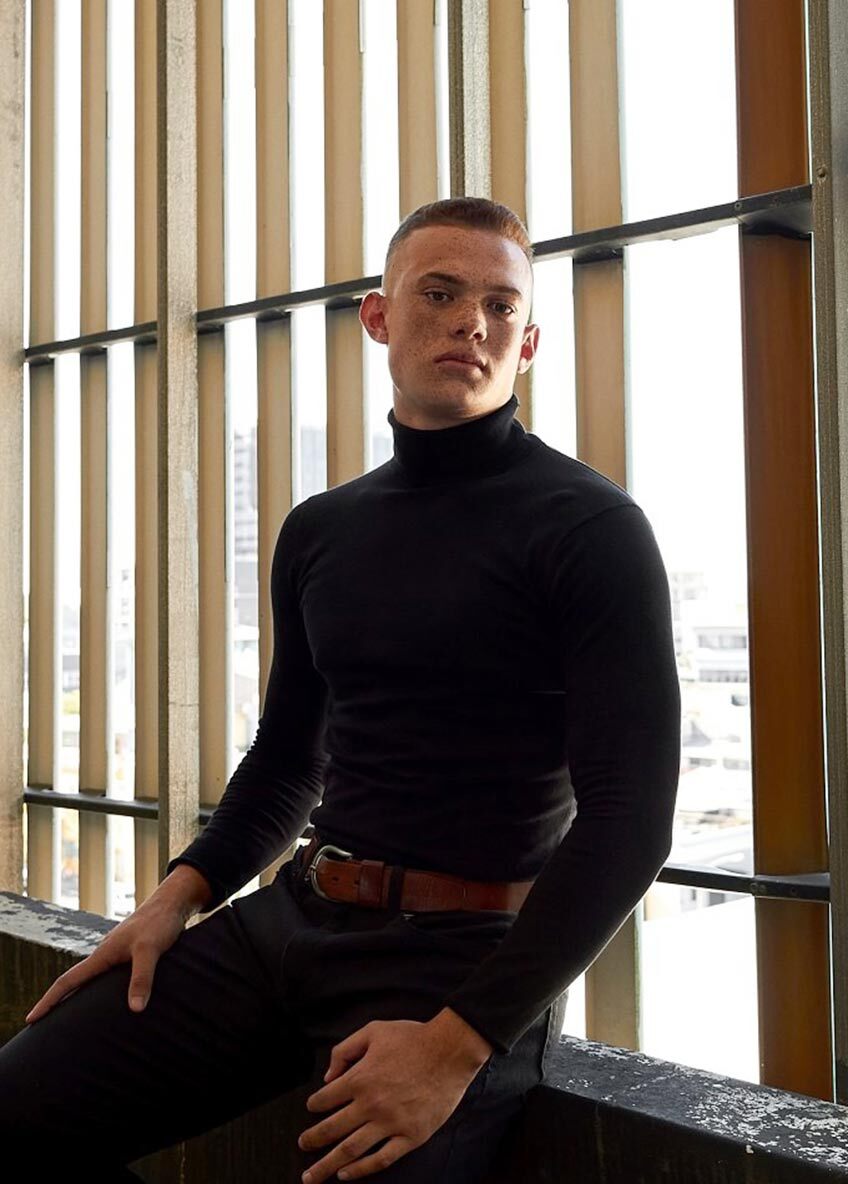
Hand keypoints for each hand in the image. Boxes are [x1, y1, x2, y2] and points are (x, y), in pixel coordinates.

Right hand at [24, 864, 211, 1022]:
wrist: (173, 902)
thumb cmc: (160, 922)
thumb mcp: (150, 951)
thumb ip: (141, 978)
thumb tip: (135, 1009)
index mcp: (102, 954)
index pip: (68, 981)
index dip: (49, 1001)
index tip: (31, 1019)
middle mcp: (105, 953)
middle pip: (75, 981)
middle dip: (59, 1002)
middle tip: (44, 1026)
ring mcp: (116, 952)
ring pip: (92, 978)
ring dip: (79, 996)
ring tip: (70, 1018)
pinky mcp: (129, 953)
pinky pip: (108, 975)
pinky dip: (99, 989)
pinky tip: (108, 998)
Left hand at [298, 1008, 492, 1181]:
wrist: (451, 1051)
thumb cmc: (413, 1038)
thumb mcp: (373, 1031)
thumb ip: (345, 1050)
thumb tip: (328, 1077)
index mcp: (360, 1078)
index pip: (326, 1099)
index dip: (314, 1104)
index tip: (311, 1109)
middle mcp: (371, 1104)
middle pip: (332, 1129)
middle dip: (312, 1140)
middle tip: (302, 1146)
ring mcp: (391, 1123)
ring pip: (351, 1150)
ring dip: (328, 1165)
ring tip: (313, 1176)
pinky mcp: (411, 1136)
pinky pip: (381, 1159)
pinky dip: (361, 1170)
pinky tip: (347, 1175)